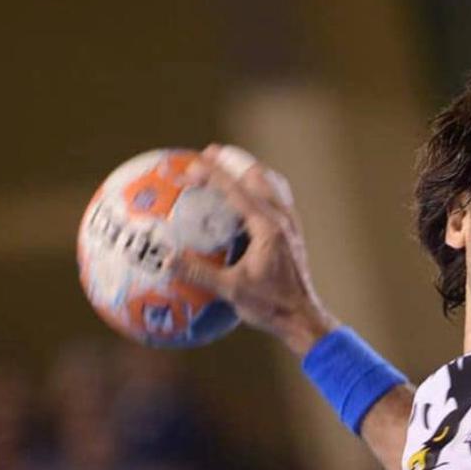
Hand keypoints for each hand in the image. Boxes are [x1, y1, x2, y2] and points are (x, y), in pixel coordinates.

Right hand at [175, 144, 337, 355]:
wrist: (304, 318)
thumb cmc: (270, 306)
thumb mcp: (231, 290)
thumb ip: (198, 273)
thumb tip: (166, 258)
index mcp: (267, 228)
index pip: (236, 190)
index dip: (213, 173)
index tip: (192, 163)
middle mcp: (282, 219)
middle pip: (257, 176)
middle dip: (233, 161)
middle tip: (209, 151)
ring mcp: (291, 225)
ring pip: (271, 184)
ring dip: (249, 171)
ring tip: (230, 165)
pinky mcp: (293, 235)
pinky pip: (278, 199)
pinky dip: (262, 188)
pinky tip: (250, 195)